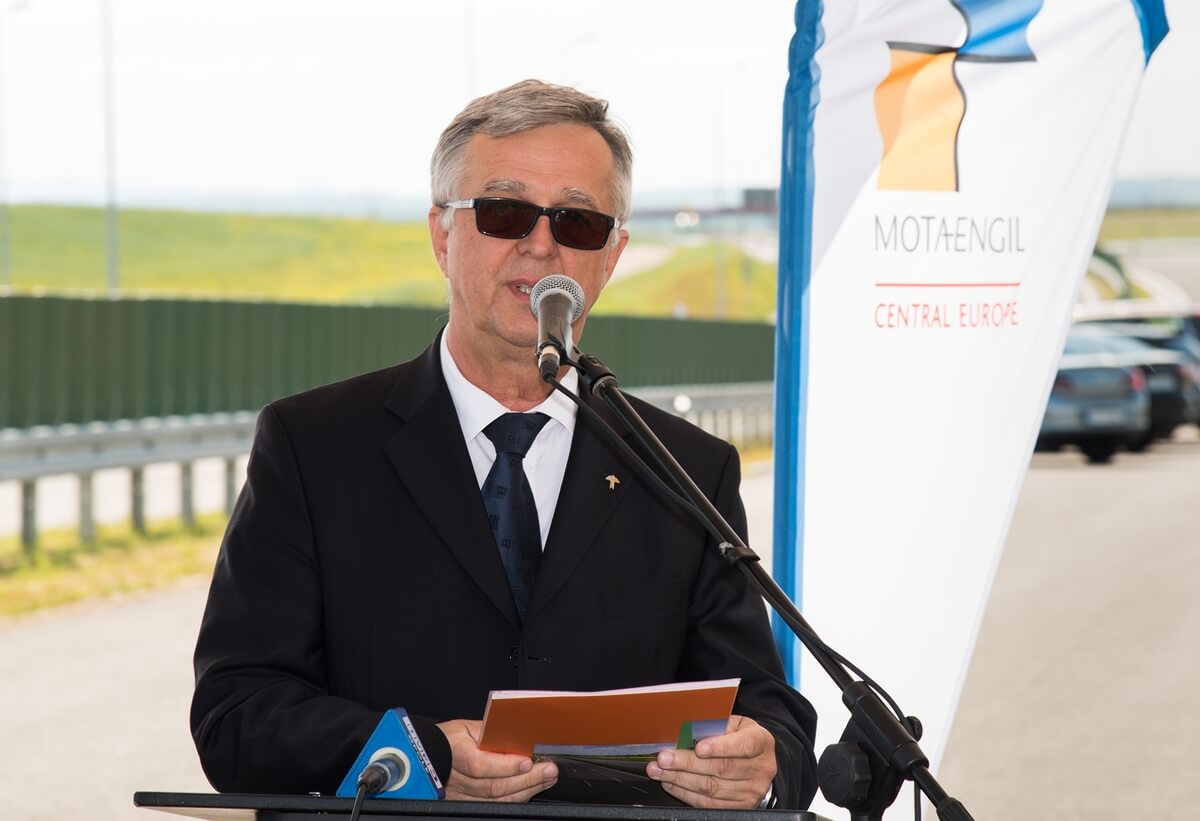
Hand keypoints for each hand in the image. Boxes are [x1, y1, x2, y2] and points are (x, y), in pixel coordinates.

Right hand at [435, 719, 557, 801]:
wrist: (426, 754)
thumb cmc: (449, 738)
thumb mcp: (469, 728)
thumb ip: (492, 733)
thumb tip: (521, 736)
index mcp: (455, 753)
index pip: (480, 765)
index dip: (505, 766)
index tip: (527, 761)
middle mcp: (456, 779)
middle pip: (493, 786)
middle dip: (526, 779)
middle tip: (549, 770)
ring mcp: (461, 795)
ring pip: (497, 799)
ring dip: (527, 790)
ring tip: (547, 779)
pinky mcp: (467, 804)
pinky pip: (495, 805)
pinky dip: (516, 797)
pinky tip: (531, 789)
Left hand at [646, 715, 776, 808]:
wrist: (757, 761)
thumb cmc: (741, 738)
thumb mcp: (736, 724)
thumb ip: (717, 725)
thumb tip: (687, 729)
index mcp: (761, 742)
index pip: (743, 745)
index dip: (719, 747)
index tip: (698, 747)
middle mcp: (760, 768)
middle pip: (721, 769)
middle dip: (687, 763)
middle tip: (664, 758)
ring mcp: (751, 791)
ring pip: (711, 788)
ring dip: (680, 779)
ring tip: (660, 771)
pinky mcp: (739, 806)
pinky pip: (708, 803)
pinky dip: (685, 793)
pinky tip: (671, 783)